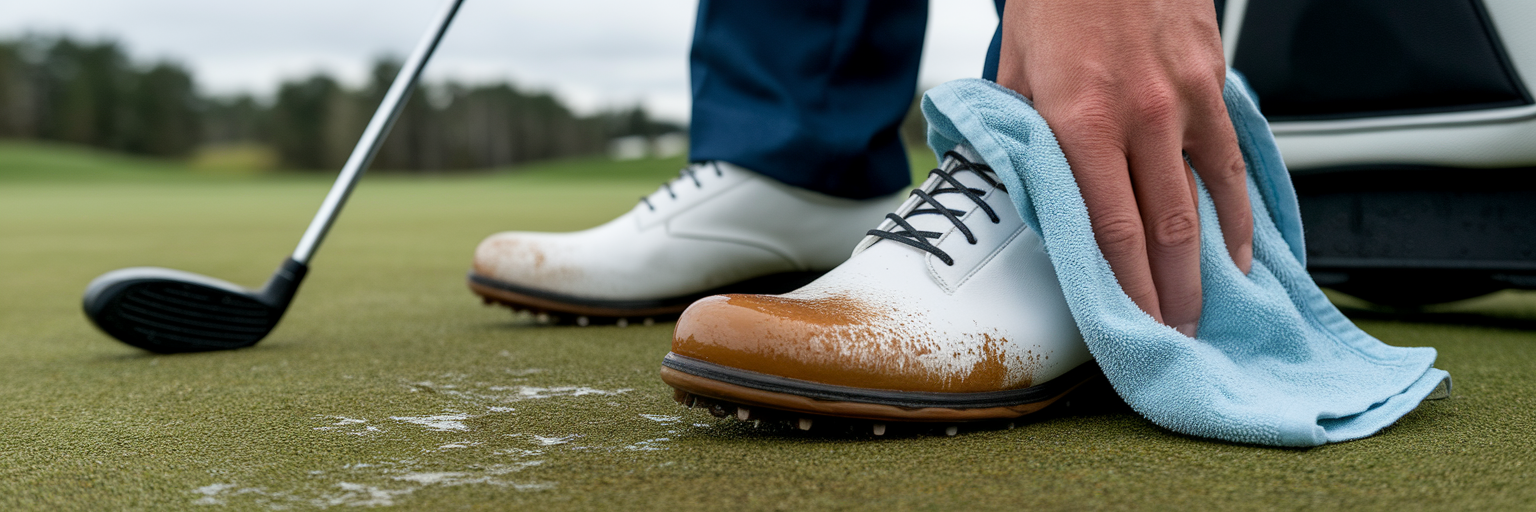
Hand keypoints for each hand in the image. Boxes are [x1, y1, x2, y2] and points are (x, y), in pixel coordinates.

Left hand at [995, 0, 1251, 335]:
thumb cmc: (1055, 0)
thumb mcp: (1016, 71)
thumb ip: (1025, 139)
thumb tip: (1030, 196)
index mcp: (1080, 120)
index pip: (1109, 229)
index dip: (1125, 289)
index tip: (1131, 328)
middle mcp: (1140, 116)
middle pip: (1164, 229)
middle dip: (1171, 294)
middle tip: (1173, 337)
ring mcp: (1185, 99)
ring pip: (1207, 201)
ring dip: (1210, 266)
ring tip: (1208, 309)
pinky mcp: (1213, 81)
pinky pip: (1231, 160)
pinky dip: (1239, 210)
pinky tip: (1238, 247)